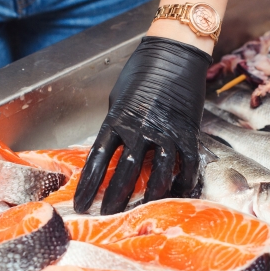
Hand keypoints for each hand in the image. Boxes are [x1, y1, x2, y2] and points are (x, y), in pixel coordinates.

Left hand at [74, 36, 211, 214]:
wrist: (176, 53)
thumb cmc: (143, 71)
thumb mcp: (119, 97)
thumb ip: (116, 123)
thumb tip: (113, 146)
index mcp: (117, 119)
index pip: (98, 159)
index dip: (89, 185)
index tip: (81, 204)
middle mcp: (140, 128)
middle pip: (125, 171)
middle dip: (115, 198)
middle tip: (108, 217)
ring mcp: (166, 131)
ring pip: (158, 172)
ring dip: (150, 196)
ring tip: (142, 211)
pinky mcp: (188, 131)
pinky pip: (186, 163)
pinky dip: (183, 182)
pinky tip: (177, 194)